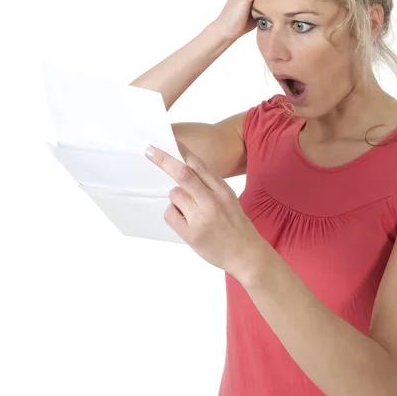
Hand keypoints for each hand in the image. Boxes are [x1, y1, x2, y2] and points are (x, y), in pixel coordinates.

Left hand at [145, 140, 266, 281]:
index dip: (183, 151)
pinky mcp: (191, 234)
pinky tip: (186, 222)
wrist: (247, 255)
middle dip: (164, 160)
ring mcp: (201, 218)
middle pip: (183, 175)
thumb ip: (210, 185)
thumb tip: (183, 170)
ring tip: (189, 211)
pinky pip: (170, 214)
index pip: (200, 165)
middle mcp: (212, 202)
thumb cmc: (235, 225)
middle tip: (149, 151)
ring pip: (174, 194)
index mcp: (223, 190)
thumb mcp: (229, 199)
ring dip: (176, 198)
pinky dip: (173, 213)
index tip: (171, 140)